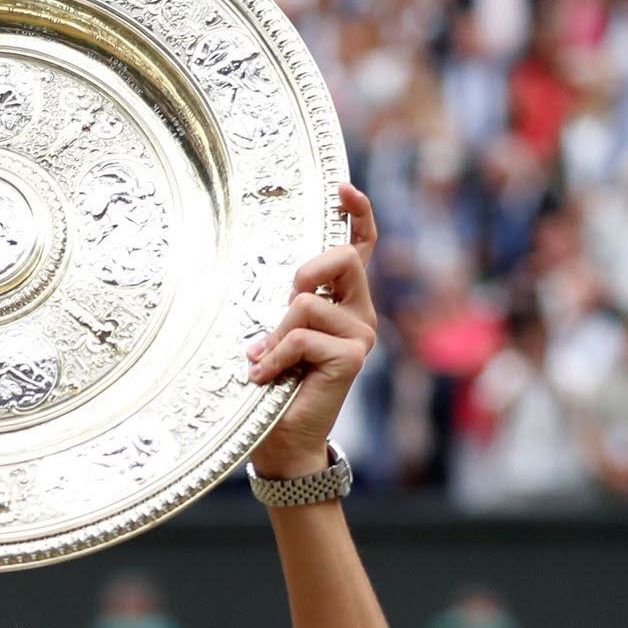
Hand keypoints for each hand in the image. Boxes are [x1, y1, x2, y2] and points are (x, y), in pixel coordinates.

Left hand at [246, 183, 379, 480]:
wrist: (284, 442)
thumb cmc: (276, 387)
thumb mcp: (277, 335)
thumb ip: (285, 308)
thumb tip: (284, 290)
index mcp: (345, 303)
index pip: (361, 248)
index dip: (357, 214)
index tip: (342, 186)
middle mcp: (361, 315)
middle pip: (343, 257)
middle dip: (306, 273)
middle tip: (283, 306)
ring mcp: (361, 335)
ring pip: (307, 303)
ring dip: (276, 334)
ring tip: (267, 363)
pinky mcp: (352, 357)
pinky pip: (301, 335)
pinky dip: (274, 356)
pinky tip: (266, 377)